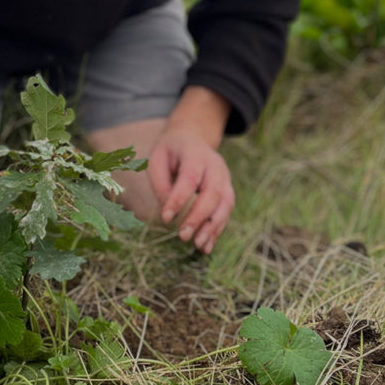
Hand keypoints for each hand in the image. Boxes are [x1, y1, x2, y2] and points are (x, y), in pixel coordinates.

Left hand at [146, 88, 234, 253]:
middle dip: (198, 217)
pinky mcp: (228, 190)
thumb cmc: (170, 151)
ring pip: (225, 204)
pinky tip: (205, 246)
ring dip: (212, 227)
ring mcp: (225, 177)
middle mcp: (215, 165)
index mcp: (195, 153)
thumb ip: (161, 183)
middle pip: (213, 192)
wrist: (193, 138)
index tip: (166, 218)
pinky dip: (217, 230)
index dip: (179, 199)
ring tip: (198, 246)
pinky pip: (226, 211)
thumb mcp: (157, 159)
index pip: (190, 178)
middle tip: (182, 236)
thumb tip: (169, 212)